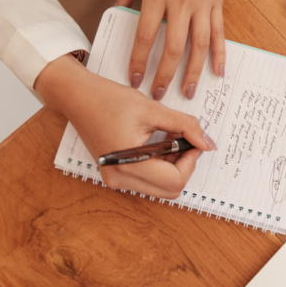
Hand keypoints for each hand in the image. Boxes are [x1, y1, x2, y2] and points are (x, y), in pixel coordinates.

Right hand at [36, 55, 217, 197]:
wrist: (78, 97)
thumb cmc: (109, 100)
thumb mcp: (154, 109)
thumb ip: (185, 126)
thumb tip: (208, 144)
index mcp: (129, 164)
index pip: (176, 180)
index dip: (191, 160)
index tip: (193, 139)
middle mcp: (120, 179)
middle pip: (171, 189)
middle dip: (184, 165)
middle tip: (184, 139)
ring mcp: (116, 180)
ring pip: (162, 188)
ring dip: (173, 166)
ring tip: (169, 138)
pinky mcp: (116, 175)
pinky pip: (149, 181)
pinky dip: (161, 166)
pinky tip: (159, 143)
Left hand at [117, 0, 237, 100]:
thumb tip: (119, 7)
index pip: (146, 36)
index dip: (140, 61)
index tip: (135, 79)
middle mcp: (181, 2)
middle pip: (174, 48)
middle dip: (165, 75)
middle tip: (159, 94)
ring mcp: (202, 4)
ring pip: (199, 46)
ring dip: (193, 72)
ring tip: (189, 91)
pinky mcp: (217, 3)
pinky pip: (219, 33)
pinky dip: (220, 54)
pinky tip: (218, 71)